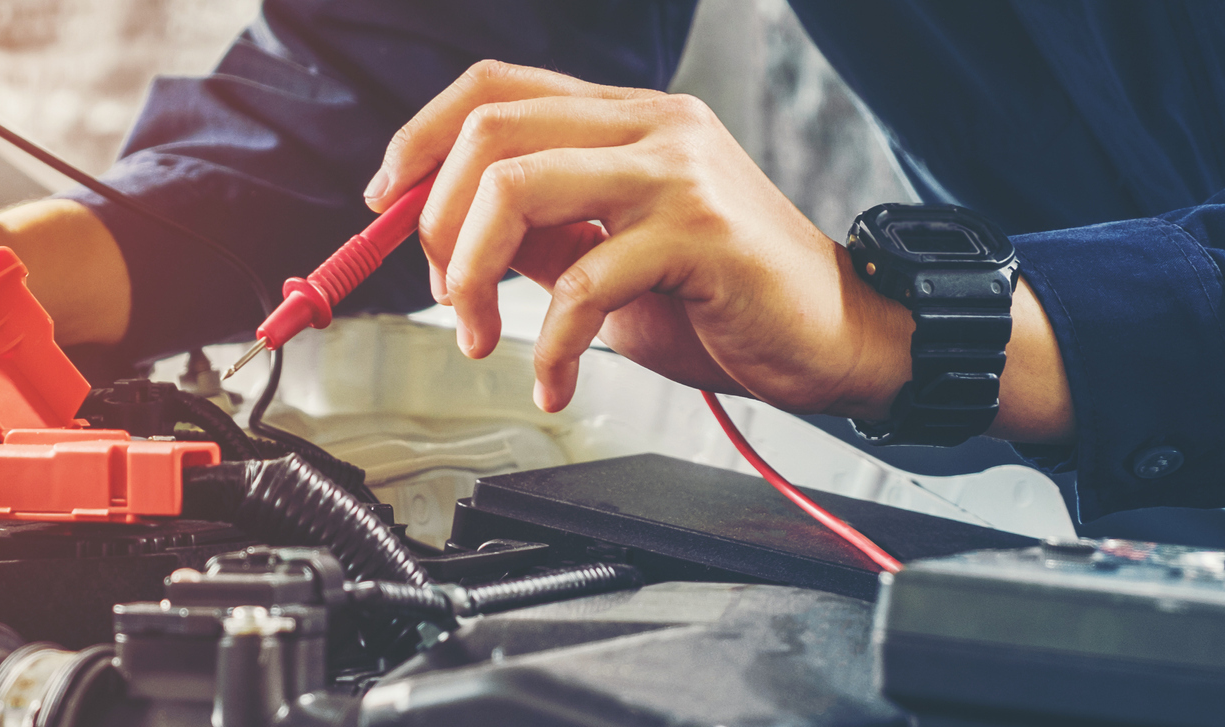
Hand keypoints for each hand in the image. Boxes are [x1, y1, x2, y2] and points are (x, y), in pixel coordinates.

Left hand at [368, 61, 1072, 441]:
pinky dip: (546, 343)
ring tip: (480, 337)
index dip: (421, 135)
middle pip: (491, 129)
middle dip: (435, 220)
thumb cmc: (729, 302)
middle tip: (440, 292)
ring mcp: (677, 171)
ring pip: (519, 186)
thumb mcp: (613, 259)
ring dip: (469, 274)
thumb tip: (449, 240)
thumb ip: (543, 236)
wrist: (840, 339)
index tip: (384, 201)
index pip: (496, 86)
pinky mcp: (699, 233)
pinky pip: (581, 280)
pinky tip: (552, 380)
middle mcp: (652, 125)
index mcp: (626, 118)